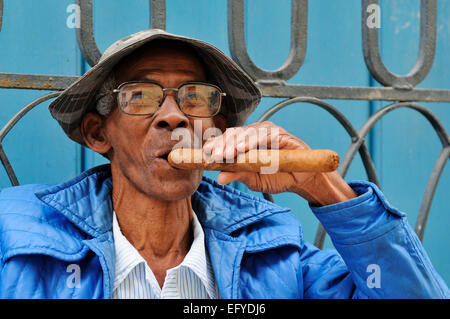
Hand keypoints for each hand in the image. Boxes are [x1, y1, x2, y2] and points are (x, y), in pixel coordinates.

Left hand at [202, 121, 355, 205]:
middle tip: (213, 156)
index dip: (215, 146)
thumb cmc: (278, 176)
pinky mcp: (279, 133)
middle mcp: (254, 134)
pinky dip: (252, 141)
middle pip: (233, 135)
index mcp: (245, 143)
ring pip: (246, 133)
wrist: (302, 179)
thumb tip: (219, 178)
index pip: (226, 140)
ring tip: (225, 154)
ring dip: (234, 144)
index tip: (205, 154)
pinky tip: (243, 148)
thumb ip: (238, 176)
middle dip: (222, 145)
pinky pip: (263, 135)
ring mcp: (266, 132)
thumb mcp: (255, 180)